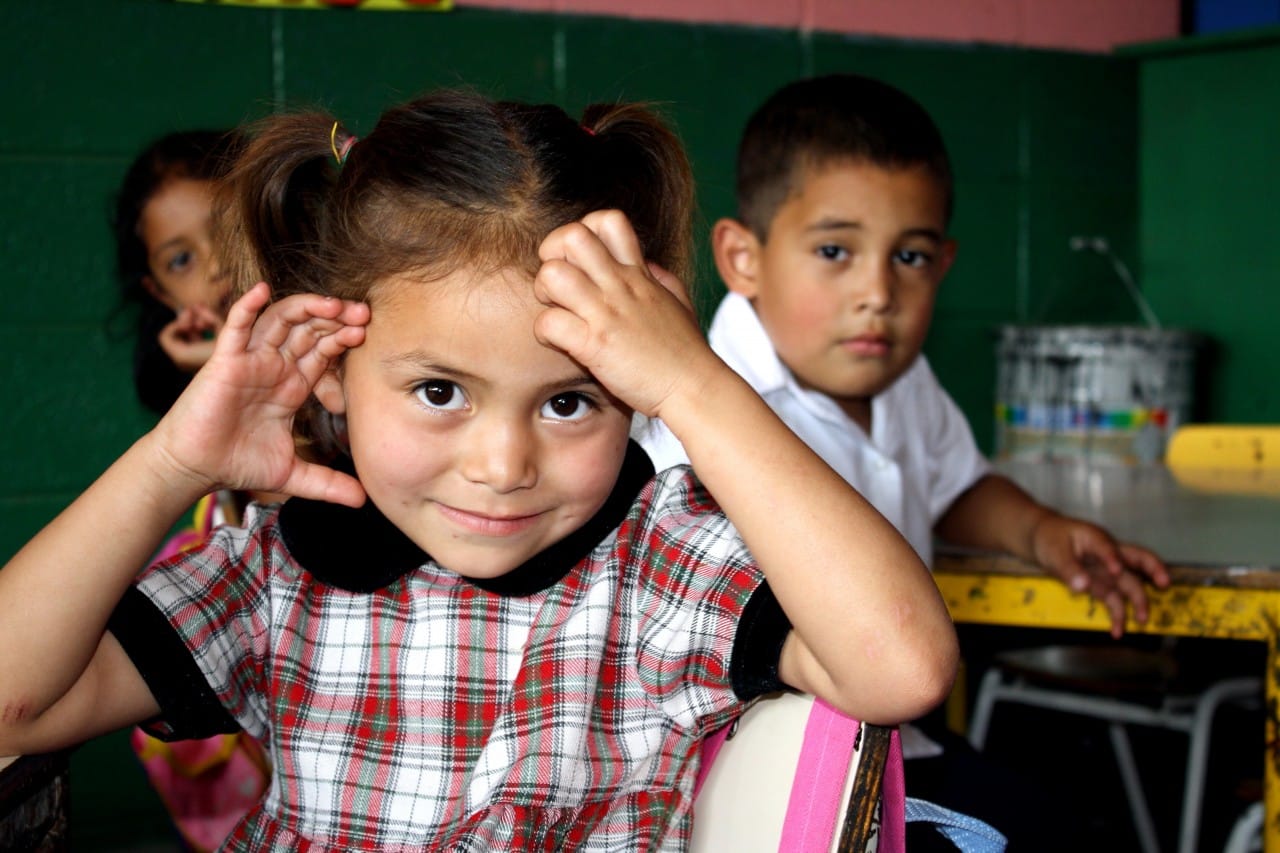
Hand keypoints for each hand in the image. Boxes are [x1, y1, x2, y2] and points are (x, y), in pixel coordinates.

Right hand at [152, 282, 369, 506]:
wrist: (195, 468)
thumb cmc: (237, 463)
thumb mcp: (293, 475)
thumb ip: (328, 484)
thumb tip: (363, 500)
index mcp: (291, 385)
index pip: (323, 351)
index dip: (343, 338)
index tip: (367, 333)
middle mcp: (273, 367)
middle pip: (308, 329)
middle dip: (335, 318)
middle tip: (362, 313)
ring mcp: (249, 361)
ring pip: (279, 321)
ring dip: (305, 307)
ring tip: (332, 303)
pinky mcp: (224, 362)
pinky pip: (235, 328)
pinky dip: (247, 307)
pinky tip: (261, 290)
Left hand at [533, 210, 719, 417]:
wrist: (694, 388)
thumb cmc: (686, 352)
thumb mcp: (678, 301)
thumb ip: (658, 277)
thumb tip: (645, 263)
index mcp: (638, 273)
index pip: (607, 220)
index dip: (583, 232)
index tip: (581, 261)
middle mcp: (621, 286)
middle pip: (570, 237)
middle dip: (552, 256)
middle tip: (558, 285)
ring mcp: (607, 313)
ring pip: (551, 275)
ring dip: (544, 293)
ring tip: (557, 311)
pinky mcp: (594, 345)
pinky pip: (548, 323)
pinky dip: (544, 333)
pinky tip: (559, 343)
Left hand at [1030, 512, 1170, 637]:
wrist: (1043, 540)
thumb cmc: (1051, 539)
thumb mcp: (1054, 552)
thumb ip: (1069, 569)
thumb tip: (1082, 586)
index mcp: (1095, 539)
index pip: (1107, 547)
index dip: (1112, 558)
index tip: (1116, 570)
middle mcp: (1109, 555)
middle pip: (1138, 559)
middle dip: (1153, 570)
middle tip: (1164, 583)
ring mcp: (1108, 571)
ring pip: (1130, 583)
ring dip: (1139, 600)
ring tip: (1142, 620)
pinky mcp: (1103, 585)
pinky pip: (1115, 600)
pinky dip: (1118, 615)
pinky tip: (1117, 631)